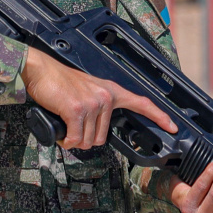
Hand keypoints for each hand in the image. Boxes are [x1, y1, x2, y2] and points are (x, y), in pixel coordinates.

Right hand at [21, 49, 177, 150]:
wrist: (40, 70)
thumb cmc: (59, 82)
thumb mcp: (86, 91)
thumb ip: (97, 108)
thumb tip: (95, 132)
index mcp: (111, 90)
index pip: (141, 103)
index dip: (159, 116)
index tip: (172, 127)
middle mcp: (106, 96)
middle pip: (103, 138)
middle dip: (86, 139)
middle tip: (73, 127)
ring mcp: (92, 103)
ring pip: (88, 141)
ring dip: (74, 140)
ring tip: (65, 125)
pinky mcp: (77, 110)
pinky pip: (76, 139)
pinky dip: (66, 140)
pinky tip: (62, 133)